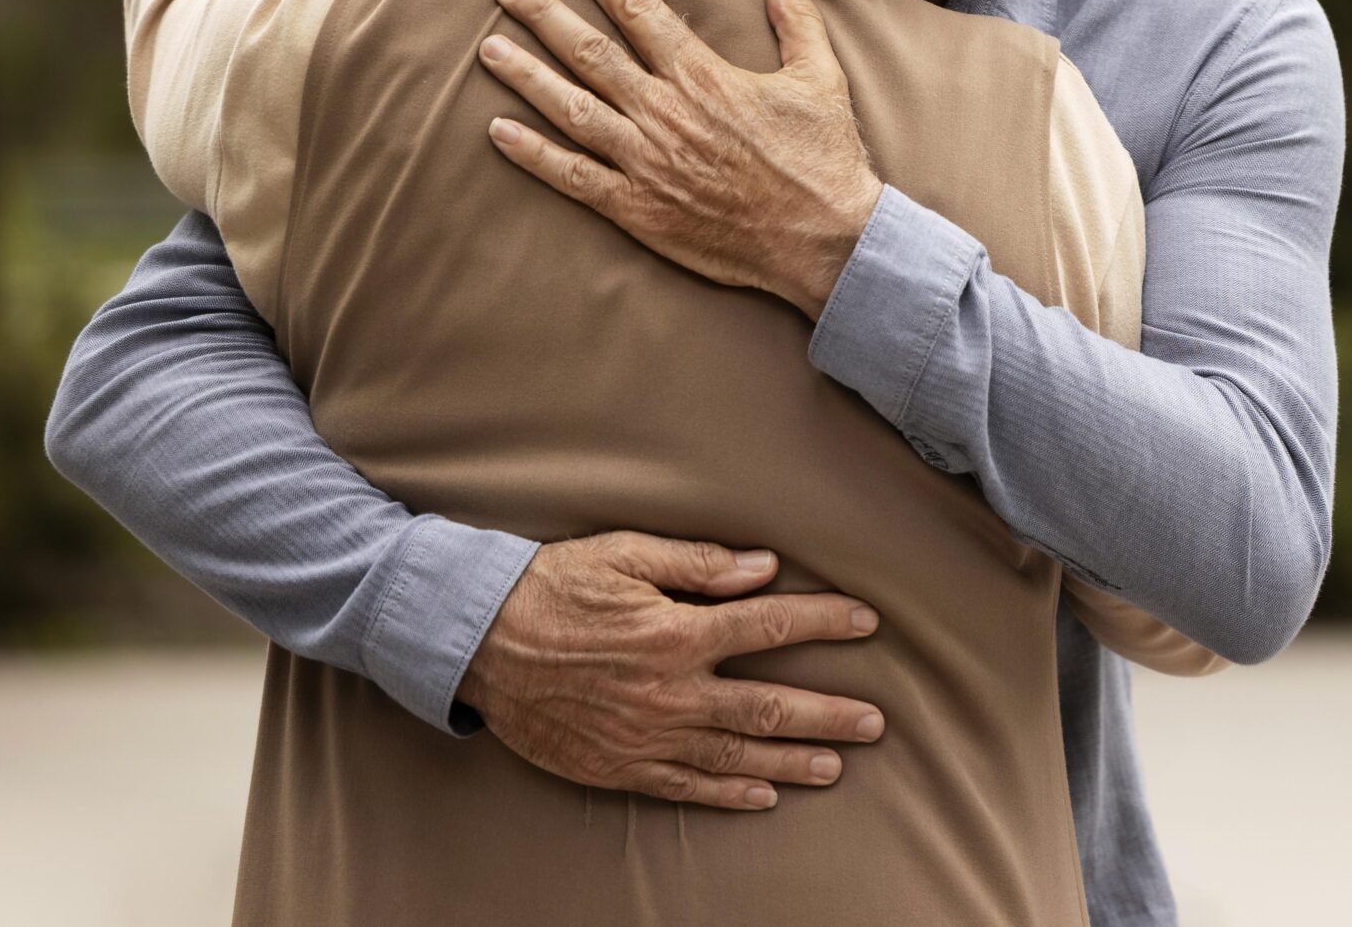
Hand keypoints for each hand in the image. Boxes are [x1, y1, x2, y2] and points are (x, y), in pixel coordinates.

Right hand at [458, 532, 884, 811]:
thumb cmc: (552, 587)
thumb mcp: (625, 554)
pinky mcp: (617, 766)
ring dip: (792, 761)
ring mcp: (645, 736)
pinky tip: (764, 797)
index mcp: (677, 632)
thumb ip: (699, 563)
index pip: (771, 625)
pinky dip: (728, 794)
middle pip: (768, 706)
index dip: (824, 622)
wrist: (475, 641)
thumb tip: (764, 567)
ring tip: (838, 763)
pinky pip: (684, 787)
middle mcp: (670, 692)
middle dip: (828, 713)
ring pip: (735, 754)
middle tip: (876, 722)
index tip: (867, 622)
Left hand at [477, 0, 881, 316]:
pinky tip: (498, 132)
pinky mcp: (638, 208)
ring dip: (526, 76)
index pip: (642, 12)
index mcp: (704, 76)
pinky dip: (533, 155)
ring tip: (489, 49)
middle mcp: (665, 112)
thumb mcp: (821, 78)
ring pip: (571, 108)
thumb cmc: (824, 158)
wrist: (823, 240)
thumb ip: (797, 21)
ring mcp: (646, 162)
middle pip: (590, 53)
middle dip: (544, 16)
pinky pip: (573, 176)